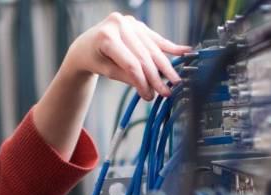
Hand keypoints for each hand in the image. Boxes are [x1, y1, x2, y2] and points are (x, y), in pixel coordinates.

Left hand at [61, 12, 192, 100]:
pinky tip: (185, 51)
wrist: (86, 45)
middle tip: (166, 92)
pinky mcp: (137, 24)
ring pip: (152, 48)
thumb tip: (150, 89)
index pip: (130, 63)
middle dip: (156, 76)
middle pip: (143, 55)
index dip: (142, 81)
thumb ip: (128, 78)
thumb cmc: (94, 59)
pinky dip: (169, 46)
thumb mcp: (107, 71)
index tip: (149, 96)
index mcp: (106, 36)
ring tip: (175, 81)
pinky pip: (155, 38)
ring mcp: (129, 22)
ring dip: (166, 65)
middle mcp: (119, 24)